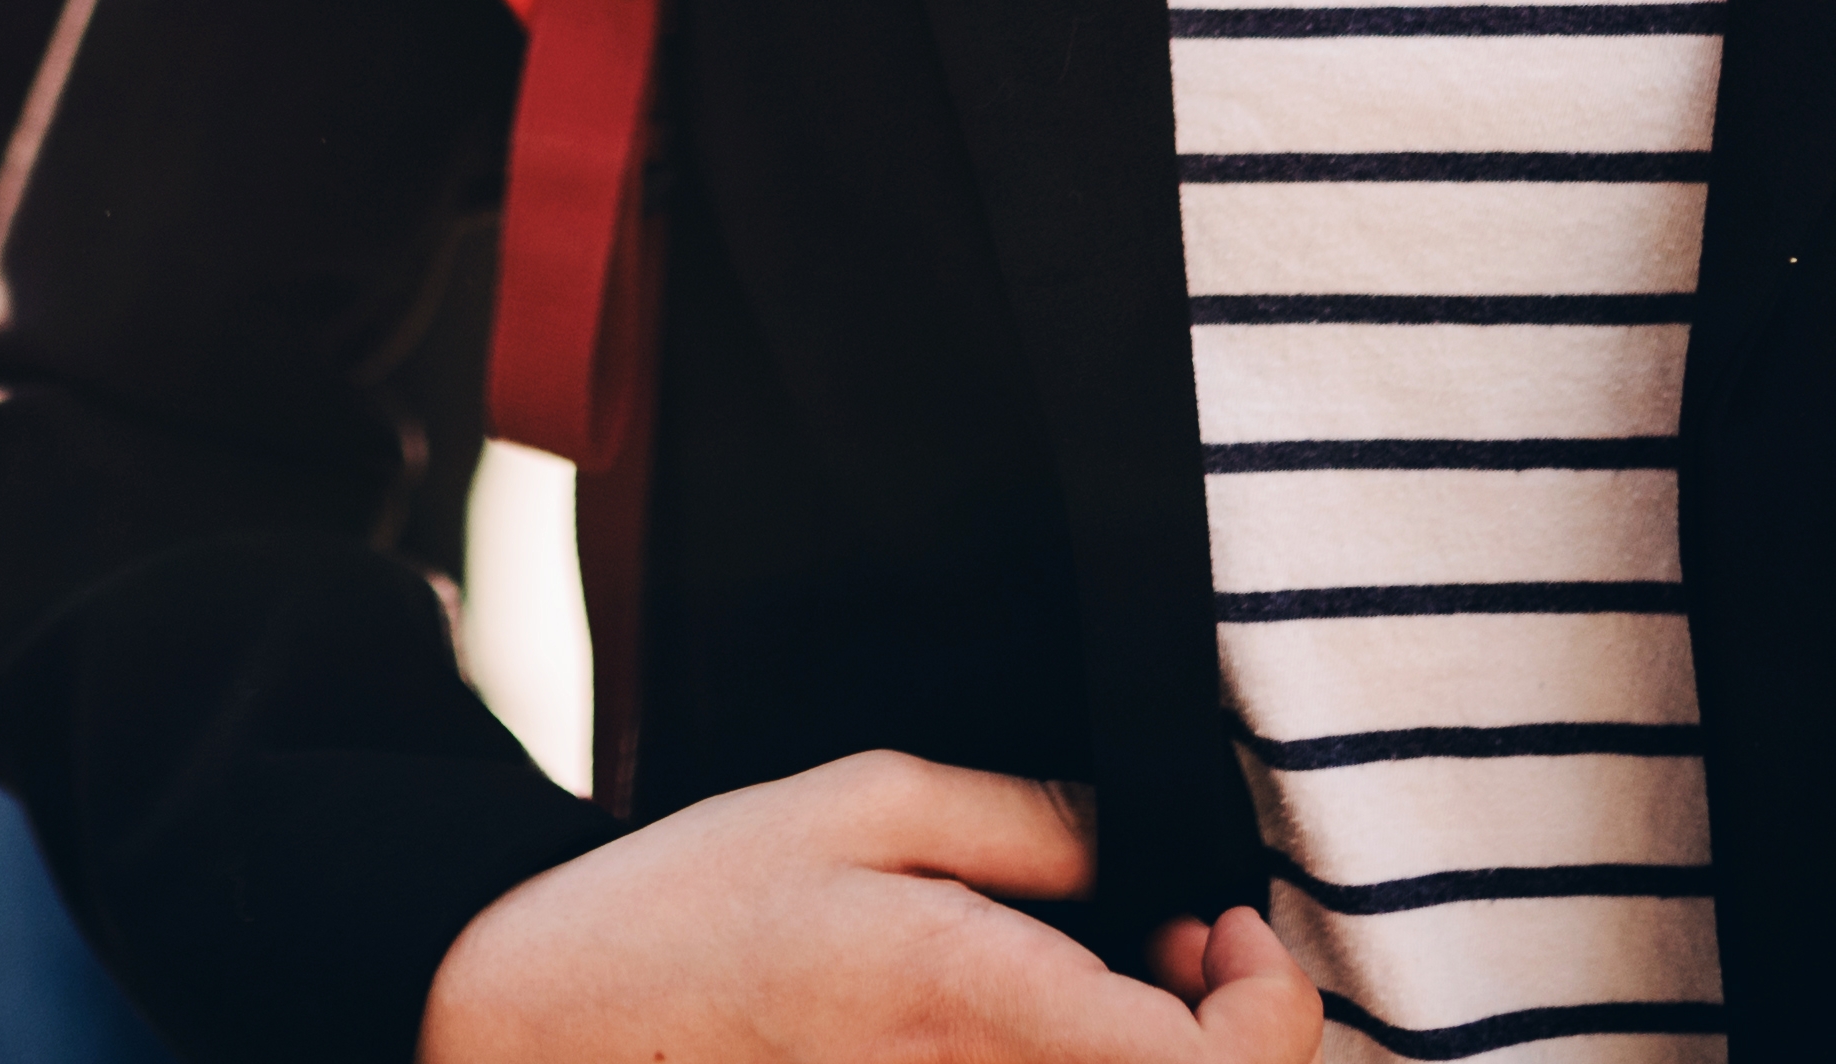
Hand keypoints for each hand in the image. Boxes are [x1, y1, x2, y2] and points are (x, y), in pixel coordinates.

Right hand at [418, 756, 1317, 1063]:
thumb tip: (1144, 864)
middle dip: (1233, 1028)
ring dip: (1166, 1052)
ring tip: (1119, 962)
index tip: (1230, 927)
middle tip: (1183, 932)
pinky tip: (1052, 1010)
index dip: (1273, 1011)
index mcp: (974, 1003)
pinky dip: (1091, 1063)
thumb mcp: (868, 797)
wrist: (561, 1021)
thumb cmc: (699, 904)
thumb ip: (1031, 825)